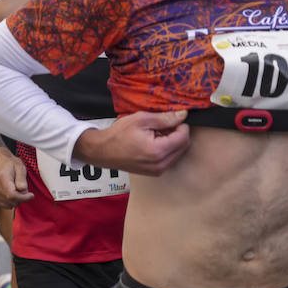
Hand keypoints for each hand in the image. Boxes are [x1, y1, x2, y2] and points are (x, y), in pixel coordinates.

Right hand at [0, 146, 32, 207]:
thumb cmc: (10, 164)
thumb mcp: (20, 167)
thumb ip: (22, 179)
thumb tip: (23, 191)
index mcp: (2, 178)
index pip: (12, 195)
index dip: (24, 198)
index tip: (31, 195)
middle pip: (12, 201)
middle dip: (22, 198)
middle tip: (24, 189)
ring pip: (10, 205)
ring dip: (17, 200)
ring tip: (17, 189)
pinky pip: (6, 205)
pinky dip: (11, 202)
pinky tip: (12, 193)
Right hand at [75, 110, 189, 175]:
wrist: (103, 151)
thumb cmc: (119, 135)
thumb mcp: (142, 120)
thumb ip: (165, 118)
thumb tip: (183, 115)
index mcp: (158, 151)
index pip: (184, 137)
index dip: (181, 125)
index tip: (172, 118)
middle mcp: (160, 164)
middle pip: (183, 146)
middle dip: (178, 133)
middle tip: (164, 125)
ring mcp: (158, 171)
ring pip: (178, 153)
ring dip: (173, 141)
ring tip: (157, 133)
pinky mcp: (155, 173)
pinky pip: (170, 159)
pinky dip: (167, 149)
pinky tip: (154, 142)